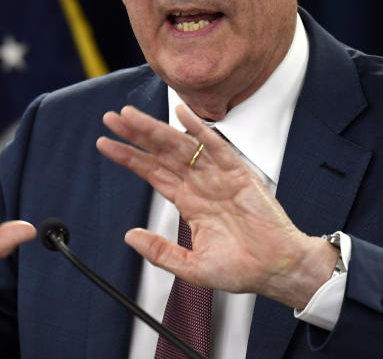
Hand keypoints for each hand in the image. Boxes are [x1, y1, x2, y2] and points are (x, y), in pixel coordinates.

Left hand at [96, 104, 336, 309]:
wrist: (278, 269)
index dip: (128, 157)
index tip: (105, 144)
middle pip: (161, 153)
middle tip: (112, 118)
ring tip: (132, 117)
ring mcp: (217, 176)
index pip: (151, 172)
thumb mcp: (192, 267)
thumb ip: (161, 252)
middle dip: (135, 135)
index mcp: (189, 201)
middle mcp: (200, 184)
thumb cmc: (243, 267)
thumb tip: (130, 236)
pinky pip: (215, 146)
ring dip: (156, 129)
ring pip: (181, 145)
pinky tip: (181, 113)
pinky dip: (199, 128)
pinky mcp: (238, 173)